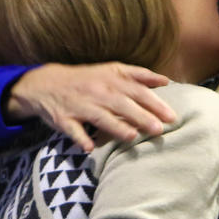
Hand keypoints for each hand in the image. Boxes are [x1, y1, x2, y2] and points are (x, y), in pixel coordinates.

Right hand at [6, 62, 175, 151]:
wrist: (46, 83)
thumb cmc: (87, 79)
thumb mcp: (111, 70)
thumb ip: (139, 75)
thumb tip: (165, 81)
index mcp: (111, 79)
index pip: (137, 91)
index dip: (155, 103)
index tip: (171, 116)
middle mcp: (97, 91)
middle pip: (122, 104)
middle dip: (141, 117)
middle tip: (159, 130)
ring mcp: (80, 105)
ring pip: (99, 117)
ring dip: (115, 127)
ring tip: (132, 137)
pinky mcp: (64, 118)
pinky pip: (73, 130)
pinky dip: (80, 138)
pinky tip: (89, 148)